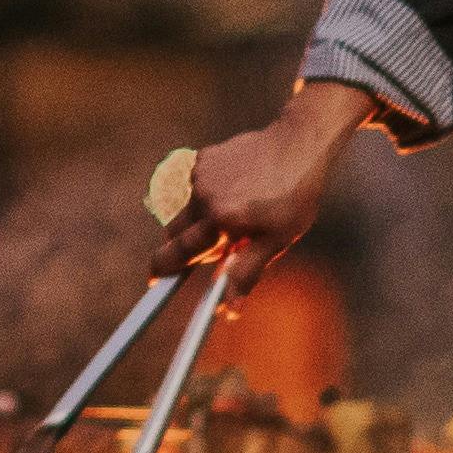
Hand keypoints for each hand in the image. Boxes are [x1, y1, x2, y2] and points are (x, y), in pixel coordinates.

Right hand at [156, 80, 375, 274]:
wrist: (298, 145)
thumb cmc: (294, 196)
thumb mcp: (277, 240)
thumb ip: (246, 272)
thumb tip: (227, 308)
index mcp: (222, 219)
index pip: (182, 252)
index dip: (164, 268)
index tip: (153, 282)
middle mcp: (204, 196)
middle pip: (175, 232)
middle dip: (184, 247)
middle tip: (210, 252)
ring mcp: (201, 174)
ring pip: (190, 210)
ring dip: (204, 221)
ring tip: (239, 216)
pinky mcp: (204, 158)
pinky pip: (198, 187)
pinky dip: (211, 197)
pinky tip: (238, 191)